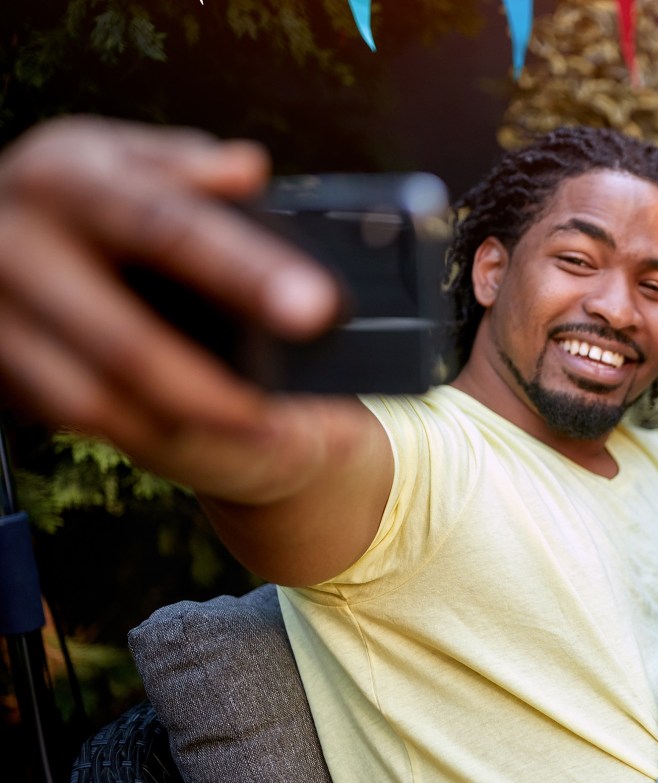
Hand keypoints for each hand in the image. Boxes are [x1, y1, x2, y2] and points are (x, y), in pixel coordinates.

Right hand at [0, 117, 337, 453]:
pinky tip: (187, 429)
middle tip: (276, 420)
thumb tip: (248, 169)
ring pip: (93, 396)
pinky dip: (134, 428)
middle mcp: (18, 243)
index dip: (247, 271)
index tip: (315, 308)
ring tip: (252, 433)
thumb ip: (186, 167)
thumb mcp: (125, 160)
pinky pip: (67, 413)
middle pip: (127, 341)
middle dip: (209, 390)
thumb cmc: (84, 196)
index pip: (170, 229)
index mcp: (67, 178)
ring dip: (178, 426)